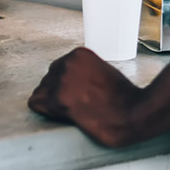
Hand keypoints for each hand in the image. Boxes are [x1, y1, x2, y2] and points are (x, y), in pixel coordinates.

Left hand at [28, 47, 143, 147]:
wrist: (132, 112)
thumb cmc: (124, 96)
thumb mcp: (103, 70)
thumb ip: (84, 71)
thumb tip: (74, 82)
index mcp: (79, 54)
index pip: (58, 67)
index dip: (65, 82)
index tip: (74, 92)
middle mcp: (67, 63)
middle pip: (49, 78)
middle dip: (57, 90)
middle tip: (73, 103)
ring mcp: (62, 82)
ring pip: (41, 90)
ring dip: (51, 101)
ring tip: (68, 110)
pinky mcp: (59, 101)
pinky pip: (36, 103)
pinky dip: (44, 110)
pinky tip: (57, 114)